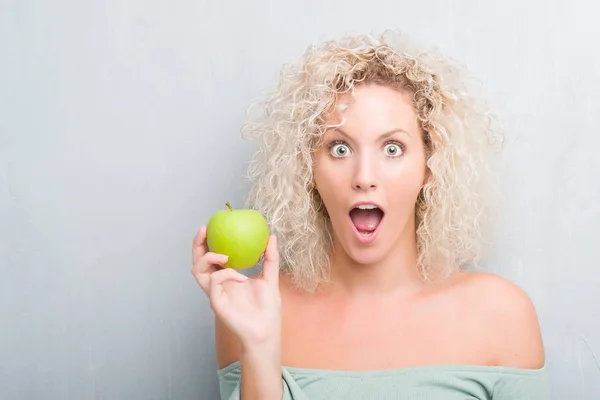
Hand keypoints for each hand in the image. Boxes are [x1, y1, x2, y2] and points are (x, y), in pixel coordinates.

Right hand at [191, 226, 281, 347]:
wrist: (267, 331)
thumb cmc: (267, 309)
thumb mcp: (270, 278)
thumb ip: (270, 258)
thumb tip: (271, 237)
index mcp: (227, 277)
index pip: (211, 256)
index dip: (207, 241)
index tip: (212, 225)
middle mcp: (217, 284)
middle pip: (197, 261)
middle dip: (197, 244)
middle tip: (204, 229)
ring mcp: (215, 293)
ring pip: (197, 271)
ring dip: (209, 258)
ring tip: (225, 254)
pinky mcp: (215, 302)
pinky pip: (214, 282)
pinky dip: (226, 274)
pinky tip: (240, 276)